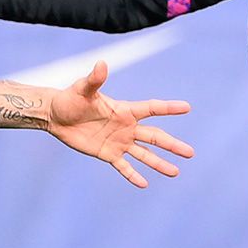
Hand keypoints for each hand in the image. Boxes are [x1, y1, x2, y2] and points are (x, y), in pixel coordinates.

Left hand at [49, 60, 194, 187]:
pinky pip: (123, 167)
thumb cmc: (70, 99)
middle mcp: (127, 127)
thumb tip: (101, 63)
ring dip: (160, 163)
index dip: (169, 108)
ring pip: (144, 155)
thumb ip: (95, 80)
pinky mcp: (108, 154)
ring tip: (176, 172)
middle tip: (190, 153)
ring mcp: (119, 142)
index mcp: (125, 110)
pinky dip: (133, 175)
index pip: (152, 109)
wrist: (56, 116)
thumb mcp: (82, 89)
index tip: (187, 107)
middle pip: (155, 137)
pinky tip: (144, 184)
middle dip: (172, 145)